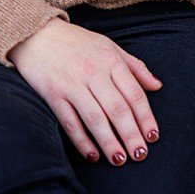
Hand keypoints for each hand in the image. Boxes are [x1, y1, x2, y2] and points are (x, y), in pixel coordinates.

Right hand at [10, 18, 161, 165]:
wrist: (37, 34)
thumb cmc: (78, 42)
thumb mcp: (110, 47)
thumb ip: (135, 67)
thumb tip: (157, 86)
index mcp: (112, 61)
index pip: (134, 94)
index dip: (146, 118)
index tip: (153, 137)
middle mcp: (94, 73)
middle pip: (118, 109)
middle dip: (131, 135)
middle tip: (140, 155)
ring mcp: (73, 85)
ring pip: (96, 119)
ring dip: (109, 142)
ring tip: (119, 159)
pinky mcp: (53, 94)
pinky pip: (70, 122)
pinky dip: (81, 140)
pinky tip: (91, 154)